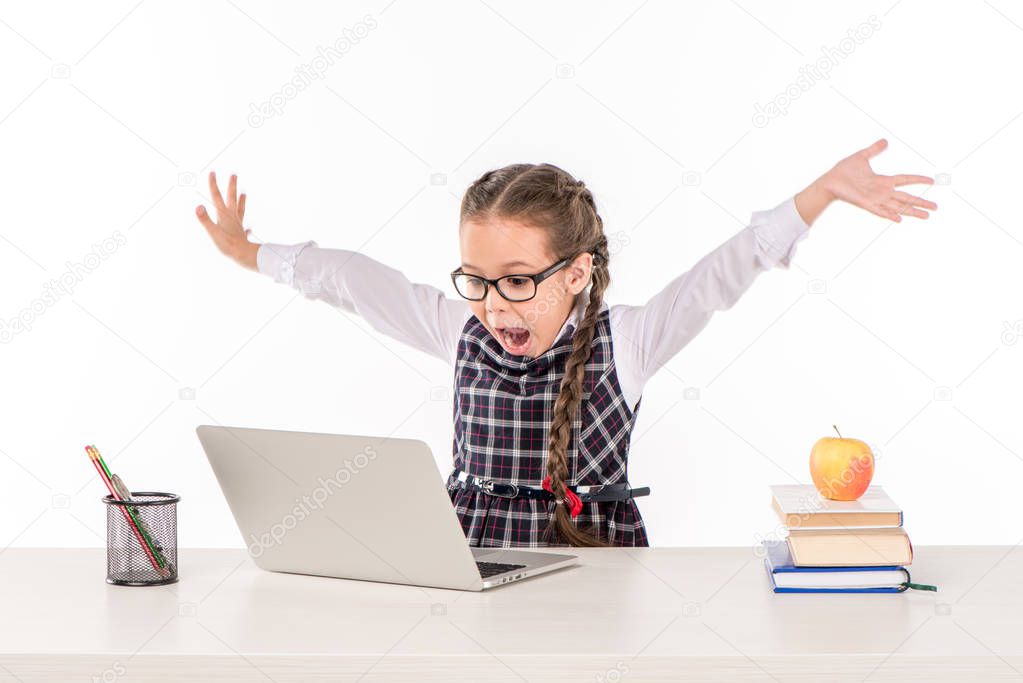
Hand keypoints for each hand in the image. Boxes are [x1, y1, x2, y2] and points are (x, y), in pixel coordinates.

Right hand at [195, 172, 258, 270]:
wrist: (243, 255)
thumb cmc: (228, 245)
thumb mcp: (213, 232)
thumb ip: (205, 219)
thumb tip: (198, 206)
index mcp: (224, 214)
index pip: (216, 196)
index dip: (213, 184)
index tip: (212, 172)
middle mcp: (232, 217)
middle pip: (232, 198)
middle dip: (231, 186)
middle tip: (234, 175)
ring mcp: (238, 224)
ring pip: (240, 209)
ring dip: (241, 200)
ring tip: (244, 194)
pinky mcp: (241, 233)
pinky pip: (244, 227)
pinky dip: (246, 226)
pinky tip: (249, 229)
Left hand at [821, 138, 937, 221]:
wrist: (828, 181)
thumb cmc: (843, 171)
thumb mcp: (861, 157)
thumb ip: (874, 150)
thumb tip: (885, 141)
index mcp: (882, 180)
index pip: (905, 179)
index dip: (918, 179)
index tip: (932, 180)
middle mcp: (882, 191)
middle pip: (907, 197)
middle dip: (921, 202)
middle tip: (936, 207)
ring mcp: (875, 199)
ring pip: (898, 206)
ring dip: (912, 211)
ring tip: (926, 216)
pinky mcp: (865, 204)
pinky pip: (880, 211)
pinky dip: (890, 214)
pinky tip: (900, 219)